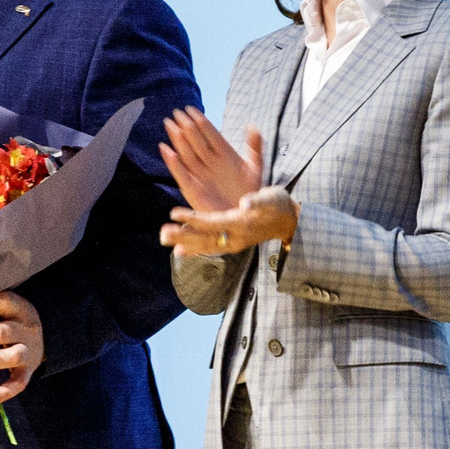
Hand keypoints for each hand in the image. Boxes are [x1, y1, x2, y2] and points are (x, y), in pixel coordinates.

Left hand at [0, 290, 43, 404]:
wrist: (42, 337)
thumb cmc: (8, 321)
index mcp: (17, 308)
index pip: (1, 302)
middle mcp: (26, 329)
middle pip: (3, 333)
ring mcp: (29, 351)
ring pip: (12, 356)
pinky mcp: (29, 370)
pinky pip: (19, 383)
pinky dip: (5, 392)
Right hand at [158, 106, 264, 213]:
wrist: (242, 216)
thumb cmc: (249, 192)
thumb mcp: (255, 168)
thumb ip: (255, 147)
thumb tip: (253, 125)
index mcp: (224, 154)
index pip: (209, 134)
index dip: (200, 121)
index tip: (190, 109)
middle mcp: (209, 162)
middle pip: (195, 140)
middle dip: (186, 126)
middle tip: (176, 113)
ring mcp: (200, 175)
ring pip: (186, 153)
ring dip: (177, 139)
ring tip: (170, 125)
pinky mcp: (192, 189)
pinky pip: (181, 174)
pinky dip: (173, 163)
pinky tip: (166, 150)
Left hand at [162, 187, 298, 257]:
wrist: (288, 221)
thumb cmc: (278, 204)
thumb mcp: (271, 197)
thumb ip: (258, 201)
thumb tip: (245, 204)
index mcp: (241, 222)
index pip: (212, 222)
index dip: (193, 219)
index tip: (174, 213)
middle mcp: (235, 237)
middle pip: (204, 238)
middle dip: (183, 236)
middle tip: (162, 234)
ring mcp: (233, 243)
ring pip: (205, 245)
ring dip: (184, 243)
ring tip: (164, 240)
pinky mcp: (231, 244)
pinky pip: (210, 249)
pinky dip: (194, 250)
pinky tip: (178, 251)